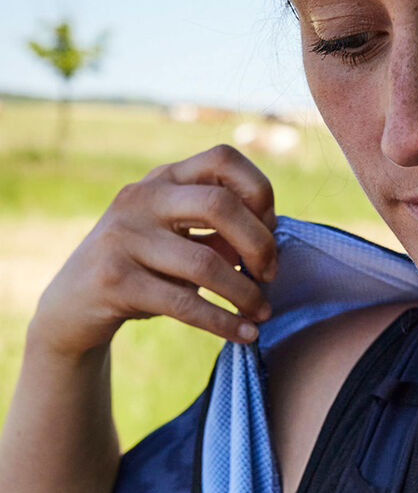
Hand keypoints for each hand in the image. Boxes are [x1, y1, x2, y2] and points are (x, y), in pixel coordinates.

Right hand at [30, 145, 277, 357]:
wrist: (71, 307)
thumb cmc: (144, 268)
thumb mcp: (179, 237)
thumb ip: (220, 229)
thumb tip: (270, 240)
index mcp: (164, 179)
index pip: (222, 158)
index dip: (259, 189)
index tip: (271, 227)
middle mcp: (141, 199)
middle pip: (219, 204)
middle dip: (260, 243)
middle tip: (271, 275)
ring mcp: (123, 237)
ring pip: (205, 262)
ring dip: (246, 293)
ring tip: (263, 311)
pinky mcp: (114, 281)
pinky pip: (185, 303)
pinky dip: (224, 322)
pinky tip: (246, 333)